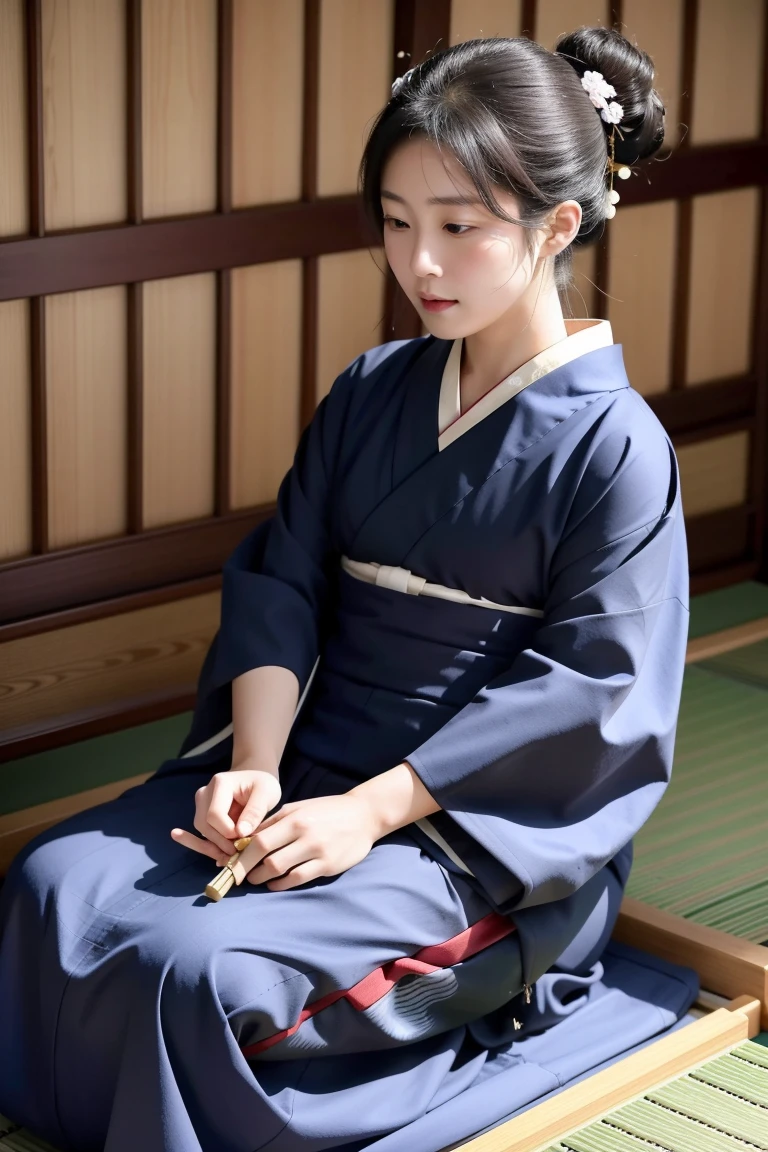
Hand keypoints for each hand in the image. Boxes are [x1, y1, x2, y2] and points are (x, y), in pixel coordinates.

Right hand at [170, 764, 281, 863]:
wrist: (255, 781)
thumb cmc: (262, 786)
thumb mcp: (267, 793)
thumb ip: (255, 811)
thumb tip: (240, 833)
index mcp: (220, 783)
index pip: (214, 814)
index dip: (227, 832)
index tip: (244, 839)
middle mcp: (205, 793)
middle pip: (204, 825)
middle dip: (221, 842)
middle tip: (241, 852)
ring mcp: (201, 804)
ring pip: (202, 832)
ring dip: (217, 846)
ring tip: (236, 853)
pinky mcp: (202, 815)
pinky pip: (202, 834)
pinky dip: (211, 847)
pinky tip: (218, 857)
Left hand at [237, 793, 376, 890]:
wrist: (364, 815)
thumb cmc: (327, 810)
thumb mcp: (299, 808)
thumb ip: (274, 822)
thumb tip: (247, 838)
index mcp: (294, 818)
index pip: (259, 840)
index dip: (241, 854)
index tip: (229, 862)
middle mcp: (304, 834)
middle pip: (265, 857)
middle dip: (246, 870)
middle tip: (237, 876)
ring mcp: (317, 851)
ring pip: (280, 871)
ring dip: (262, 879)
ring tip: (255, 879)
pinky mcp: (328, 866)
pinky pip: (297, 879)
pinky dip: (281, 884)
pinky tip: (274, 884)